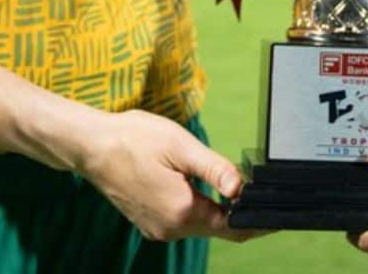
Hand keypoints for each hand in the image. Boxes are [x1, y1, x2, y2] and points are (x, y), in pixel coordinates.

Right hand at [76, 110, 252, 241]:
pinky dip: (196, 209)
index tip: (276, 213)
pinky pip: (181, 221)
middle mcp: (169, 229)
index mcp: (181, 211)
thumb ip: (215, 169)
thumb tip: (243, 189)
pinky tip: (201, 189)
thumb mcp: (181, 146)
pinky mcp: (148, 222)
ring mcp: (157, 228)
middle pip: (217, 227)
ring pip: (199, 224)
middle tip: (260, 194)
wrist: (91, 146)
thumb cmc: (134, 139)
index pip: (231, 226)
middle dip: (239, 214)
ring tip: (236, 190)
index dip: (256, 220)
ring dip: (217, 210)